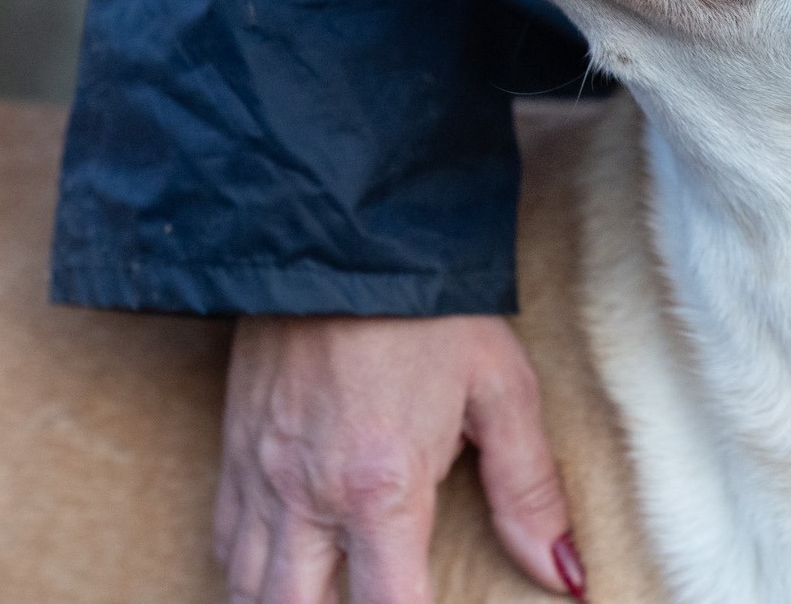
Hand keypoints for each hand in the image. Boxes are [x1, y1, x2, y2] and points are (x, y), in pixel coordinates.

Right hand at [215, 315, 580, 603]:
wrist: (338, 225)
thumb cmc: (428, 304)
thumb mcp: (501, 387)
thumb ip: (529, 492)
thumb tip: (567, 575)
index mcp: (379, 484)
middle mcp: (306, 492)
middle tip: (374, 603)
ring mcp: (258, 471)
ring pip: (247, 587)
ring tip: (324, 599)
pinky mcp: (232, 443)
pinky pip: (223, 538)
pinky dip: (246, 573)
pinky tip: (277, 574)